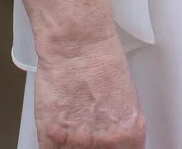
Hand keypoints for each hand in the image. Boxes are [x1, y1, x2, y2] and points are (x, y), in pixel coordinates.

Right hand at [32, 33, 144, 148]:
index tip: (108, 146)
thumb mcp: (127, 102)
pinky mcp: (52, 138)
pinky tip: (57, 131)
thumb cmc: (100, 59)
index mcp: (130, 135)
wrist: (76, 43)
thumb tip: (116, 143)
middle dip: (92, 146)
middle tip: (87, 133)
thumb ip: (121, 130)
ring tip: (72, 125)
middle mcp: (106, 143)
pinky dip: (53, 145)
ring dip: (72, 144)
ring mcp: (78, 143)